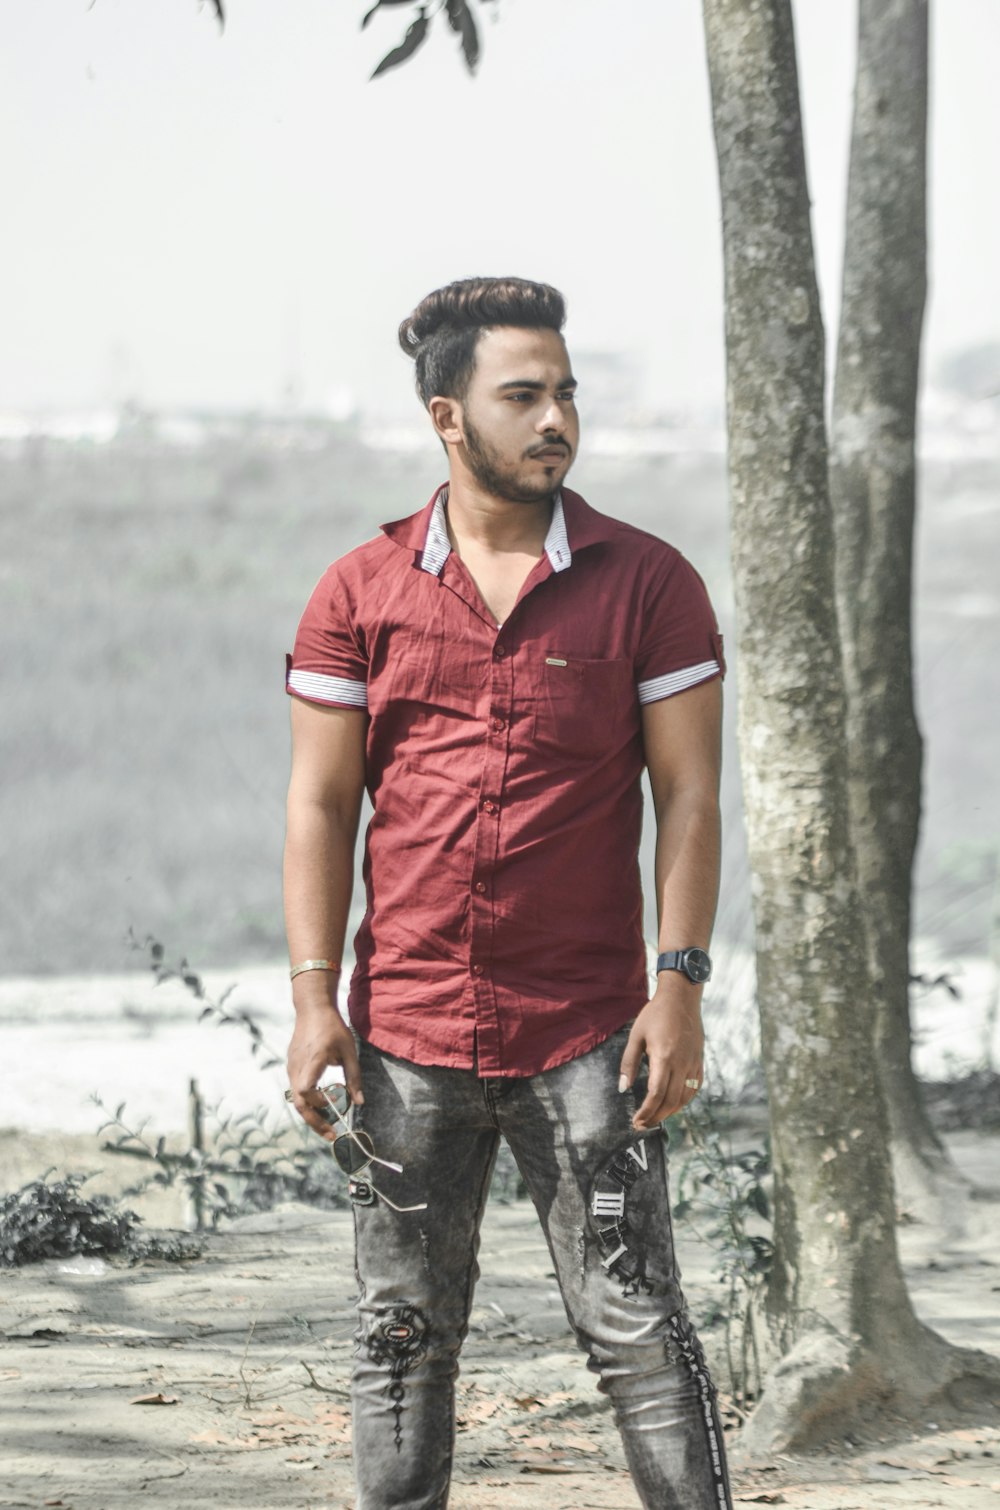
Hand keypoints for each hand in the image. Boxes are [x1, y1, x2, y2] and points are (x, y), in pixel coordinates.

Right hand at [286, 987, 362, 1141]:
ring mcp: (291, 1067)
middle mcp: (297, 1067)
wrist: (312, 1008)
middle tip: (331, 1135)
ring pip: (296, 1098)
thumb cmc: (333, 1028)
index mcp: (312, 1061)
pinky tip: (322, 1104)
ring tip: (328, 1124)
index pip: (304, 1091)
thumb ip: (354, 1077)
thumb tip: (359, 1103)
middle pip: (298, 1102)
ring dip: (311, 1113)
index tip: (333, 1104)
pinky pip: (296, 1089)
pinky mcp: (291, 1066)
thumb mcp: (349, 1050)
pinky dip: (308, 1101)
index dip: (317, 1103)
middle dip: (314, 1122)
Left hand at [619, 980, 704, 1130]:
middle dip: (655, 1117)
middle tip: (642, 1125)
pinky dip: (683, 1100)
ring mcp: (693, 1063)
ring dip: (670, 1112)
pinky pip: (694, 1088)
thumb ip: (629, 1064)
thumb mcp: (636, 1036)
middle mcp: (682, 1063)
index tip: (636, 1122)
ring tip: (655, 1118)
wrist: (681, 998)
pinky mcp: (699, 1061)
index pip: (656, 1094)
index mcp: (664, 1057)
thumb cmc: (655, 1014)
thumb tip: (623, 1089)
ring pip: (684, 1098)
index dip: (646, 1112)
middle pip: (670, 1101)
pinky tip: (672, 1104)